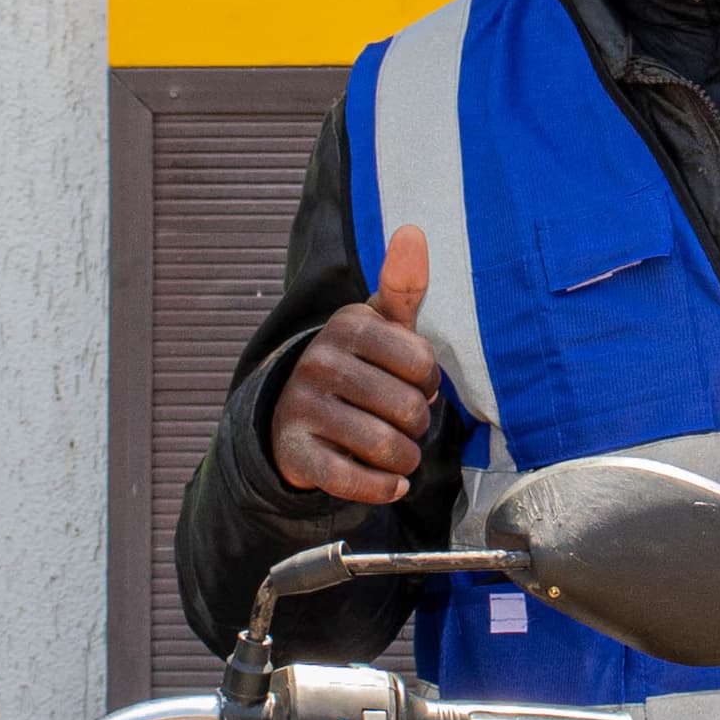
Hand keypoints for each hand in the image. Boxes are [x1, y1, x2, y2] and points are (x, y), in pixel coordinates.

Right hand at [272, 226, 441, 505]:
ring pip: (386, 447)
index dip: (429, 382)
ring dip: (405, 459)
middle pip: (407, 409)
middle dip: (417, 425)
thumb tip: (413, 231)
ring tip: (397, 452)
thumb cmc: (356, 366)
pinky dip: (382, 487)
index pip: (422, 363)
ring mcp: (302, 408)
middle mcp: (319, 362)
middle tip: (403, 422)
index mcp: (348, 325)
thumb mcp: (378, 325)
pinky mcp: (295, 453)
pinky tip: (389, 482)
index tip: (414, 382)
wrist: (290, 415)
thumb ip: (402, 285)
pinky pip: (354, 481)